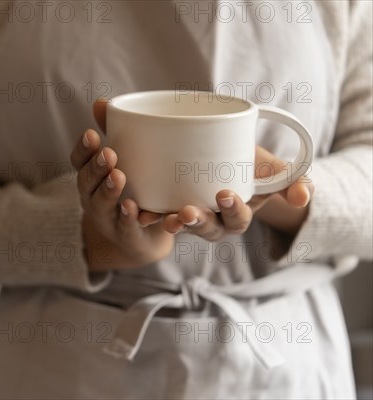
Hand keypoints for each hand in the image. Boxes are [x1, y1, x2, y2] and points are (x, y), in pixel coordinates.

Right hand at [70, 127, 173, 271]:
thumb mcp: (125, 163)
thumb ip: (116, 134)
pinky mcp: (126, 237)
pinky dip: (127, 218)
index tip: (92, 134)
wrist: (146, 238)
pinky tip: (133, 207)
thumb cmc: (133, 191)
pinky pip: (124, 228)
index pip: (78, 162)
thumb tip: (101, 102)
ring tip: (118, 176)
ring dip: (107, 191)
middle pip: (86, 183)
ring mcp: (106, 220)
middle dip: (95, 167)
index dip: (82, 149)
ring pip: (100, 205)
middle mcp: (92, 199)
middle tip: (109, 153)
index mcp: (91, 178)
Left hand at [160, 146, 313, 240]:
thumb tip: (304, 197)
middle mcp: (212, 221)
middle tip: (187, 211)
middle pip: (206, 228)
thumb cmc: (249, 163)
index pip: (237, 219)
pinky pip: (155, 216)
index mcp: (236, 214)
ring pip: (180, 226)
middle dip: (197, 222)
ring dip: (171, 223)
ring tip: (163, 218)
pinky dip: (145, 215)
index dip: (232, 210)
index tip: (225, 194)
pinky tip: (136, 210)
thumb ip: (292, 179)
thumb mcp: (270, 167)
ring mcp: (187, 216)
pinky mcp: (165, 207)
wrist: (223, 154)